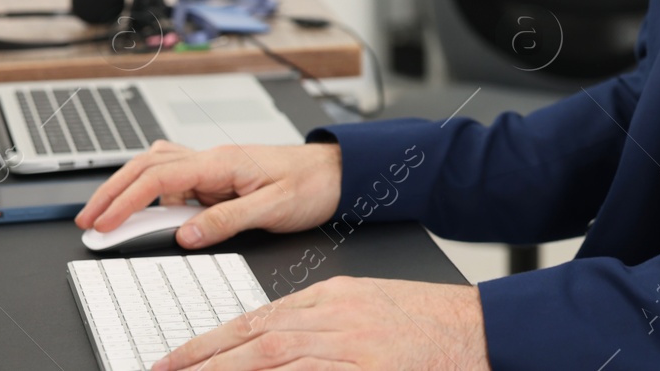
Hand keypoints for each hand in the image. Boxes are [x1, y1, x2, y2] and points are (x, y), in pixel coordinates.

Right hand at [75, 139, 342, 248]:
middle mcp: (215, 158)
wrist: (340, 171)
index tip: (103, 222)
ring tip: (109, 214)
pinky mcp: (221, 175)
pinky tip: (150, 203)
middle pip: (148, 165)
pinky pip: (178, 176)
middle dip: (113, 190)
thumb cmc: (314, 183)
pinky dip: (154, 188)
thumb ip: (228, 220)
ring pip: (159, 167)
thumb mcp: (274, 207)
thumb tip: (186, 233)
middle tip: (89, 218)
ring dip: (130, 186)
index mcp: (223, 161)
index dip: (125, 199)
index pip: (159, 176)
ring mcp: (216, 165)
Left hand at [151, 276, 490, 369]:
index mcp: (332, 296)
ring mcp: (348, 345)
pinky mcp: (363, 368)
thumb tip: (272, 350)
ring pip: (270, 360)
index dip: (210, 342)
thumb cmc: (432, 323)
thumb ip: (322, 324)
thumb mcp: (369, 308)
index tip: (177, 359)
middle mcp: (334, 317)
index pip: (257, 319)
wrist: (483, 328)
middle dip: (202, 360)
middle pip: (254, 339)